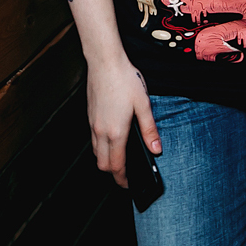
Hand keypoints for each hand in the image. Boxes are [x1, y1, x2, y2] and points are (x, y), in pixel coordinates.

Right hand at [87, 54, 160, 186]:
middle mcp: (101, 131)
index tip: (129, 184)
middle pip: (103, 164)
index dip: (123, 179)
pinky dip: (102, 146)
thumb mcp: (143, 104)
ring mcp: (93, 124)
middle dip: (113, 173)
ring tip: (120, 157)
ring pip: (96, 152)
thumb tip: (156, 148)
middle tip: (125, 174)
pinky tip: (113, 138)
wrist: (104, 61)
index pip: (116, 166)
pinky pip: (94, 139)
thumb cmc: (124, 79)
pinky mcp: (90, 116)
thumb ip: (149, 129)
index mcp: (116, 132)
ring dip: (106, 159)